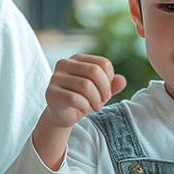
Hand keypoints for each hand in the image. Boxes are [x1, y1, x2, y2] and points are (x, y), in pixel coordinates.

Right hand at [33, 54, 124, 169]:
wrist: (62, 115)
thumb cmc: (82, 99)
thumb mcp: (100, 91)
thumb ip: (112, 85)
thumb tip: (122, 81)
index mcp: (78, 59)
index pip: (103, 63)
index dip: (110, 80)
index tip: (107, 92)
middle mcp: (64, 63)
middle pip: (94, 71)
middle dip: (104, 89)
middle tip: (103, 101)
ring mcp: (55, 77)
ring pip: (85, 85)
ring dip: (96, 100)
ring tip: (95, 107)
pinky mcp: (51, 92)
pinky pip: (74, 98)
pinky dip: (84, 106)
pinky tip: (84, 109)